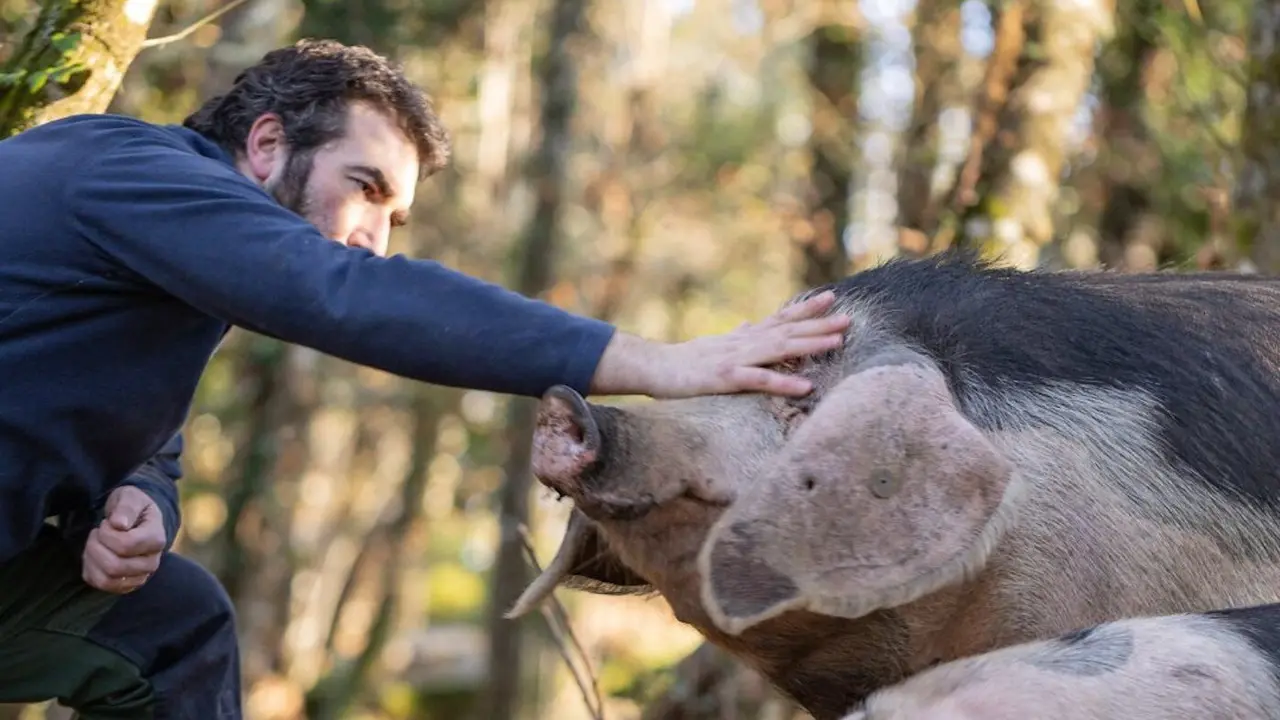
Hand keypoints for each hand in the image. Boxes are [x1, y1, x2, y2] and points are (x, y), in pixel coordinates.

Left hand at [81, 485, 165, 593]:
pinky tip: (94, 555)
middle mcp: (152, 562)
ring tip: (95, 544)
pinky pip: (100, 585)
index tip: (106, 522)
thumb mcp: (130, 497)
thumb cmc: (132, 508)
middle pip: (115, 566)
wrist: (135, 521)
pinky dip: (90, 570)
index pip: (126, 546)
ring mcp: (140, 576)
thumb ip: (126, 507)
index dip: (107, 534)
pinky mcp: (126, 585)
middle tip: (97, 533)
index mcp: (156, 539)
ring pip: (107, 580)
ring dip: (92, 559)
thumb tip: (120, 524)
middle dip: (96, 547)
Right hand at [592, 290, 850, 397]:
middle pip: (787, 330)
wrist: (652, 367)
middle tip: (849, 317)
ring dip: (810, 345)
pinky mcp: (725, 378)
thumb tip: (749, 323)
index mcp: (743, 337)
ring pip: (779, 348)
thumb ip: (736, 335)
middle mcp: (744, 342)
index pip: (780, 319)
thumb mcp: (714, 345)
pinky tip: (806, 386)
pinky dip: (783, 382)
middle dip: (819, 325)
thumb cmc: (683, 360)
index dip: (806, 310)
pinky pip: (759, 380)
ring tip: (838, 342)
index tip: (832, 298)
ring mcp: (735, 358)